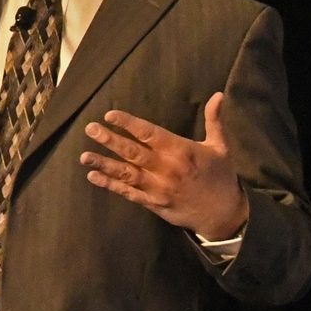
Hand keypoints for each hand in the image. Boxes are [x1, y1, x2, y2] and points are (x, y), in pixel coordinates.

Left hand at [80, 93, 249, 240]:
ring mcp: (158, 188)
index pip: (149, 133)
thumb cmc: (222, 177)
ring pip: (126, 174)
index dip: (128, 124)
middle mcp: (166, 168)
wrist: (226, 215)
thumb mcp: (221, 147)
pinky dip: (111, 185)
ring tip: (84, 156)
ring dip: (104, 164)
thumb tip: (217, 95)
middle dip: (110, 140)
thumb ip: (214, 120)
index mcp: (180, 151)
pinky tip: (94, 177)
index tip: (109, 115)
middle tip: (90, 129)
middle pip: (133, 152)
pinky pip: (128, 193)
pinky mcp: (154, 203)